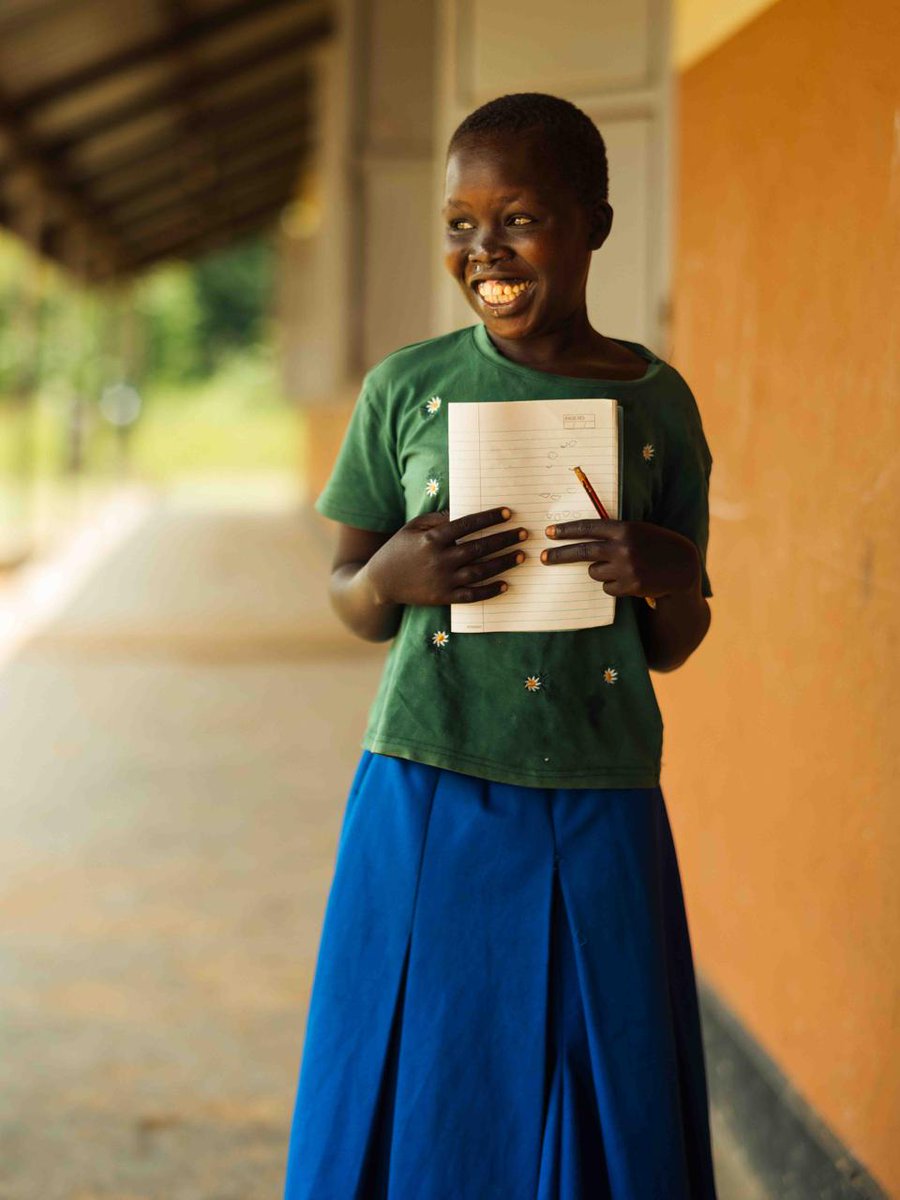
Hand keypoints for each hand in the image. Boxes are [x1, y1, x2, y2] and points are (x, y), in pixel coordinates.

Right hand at [365, 506, 528, 606]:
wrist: (381, 582)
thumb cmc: (399, 548)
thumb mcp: (413, 526)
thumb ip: (438, 518)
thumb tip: (464, 510)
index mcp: (432, 538)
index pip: (467, 524)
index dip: (489, 518)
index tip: (508, 513)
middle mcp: (439, 559)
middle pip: (479, 548)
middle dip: (504, 539)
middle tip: (524, 534)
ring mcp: (442, 580)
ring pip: (480, 571)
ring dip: (503, 563)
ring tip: (521, 555)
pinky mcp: (443, 598)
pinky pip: (471, 595)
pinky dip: (489, 591)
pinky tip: (506, 585)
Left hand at [540, 519, 700, 599]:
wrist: (682, 567)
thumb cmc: (657, 545)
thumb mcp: (639, 530)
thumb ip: (615, 532)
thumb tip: (584, 538)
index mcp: (625, 528)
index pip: (588, 528)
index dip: (566, 531)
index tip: (548, 532)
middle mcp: (624, 547)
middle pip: (582, 551)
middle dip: (559, 555)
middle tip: (543, 557)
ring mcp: (626, 568)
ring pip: (594, 572)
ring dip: (599, 571)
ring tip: (620, 567)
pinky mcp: (630, 586)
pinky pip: (607, 587)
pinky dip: (613, 585)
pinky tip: (629, 579)